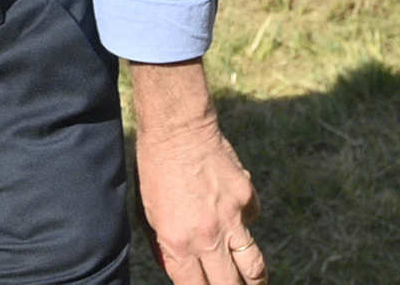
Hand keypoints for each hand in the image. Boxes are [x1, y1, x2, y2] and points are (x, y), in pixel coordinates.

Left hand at [130, 60, 263, 284]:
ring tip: (250, 281)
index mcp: (178, 242)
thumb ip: (165, 249)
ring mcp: (232, 218)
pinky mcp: (248, 198)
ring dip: (253, 278)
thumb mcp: (145, 214)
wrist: (177, 129)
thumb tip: (181, 273)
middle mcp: (208, 236)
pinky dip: (244, 224)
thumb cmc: (153, 170)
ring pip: (254, 267)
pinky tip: (230, 211)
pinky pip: (252, 223)